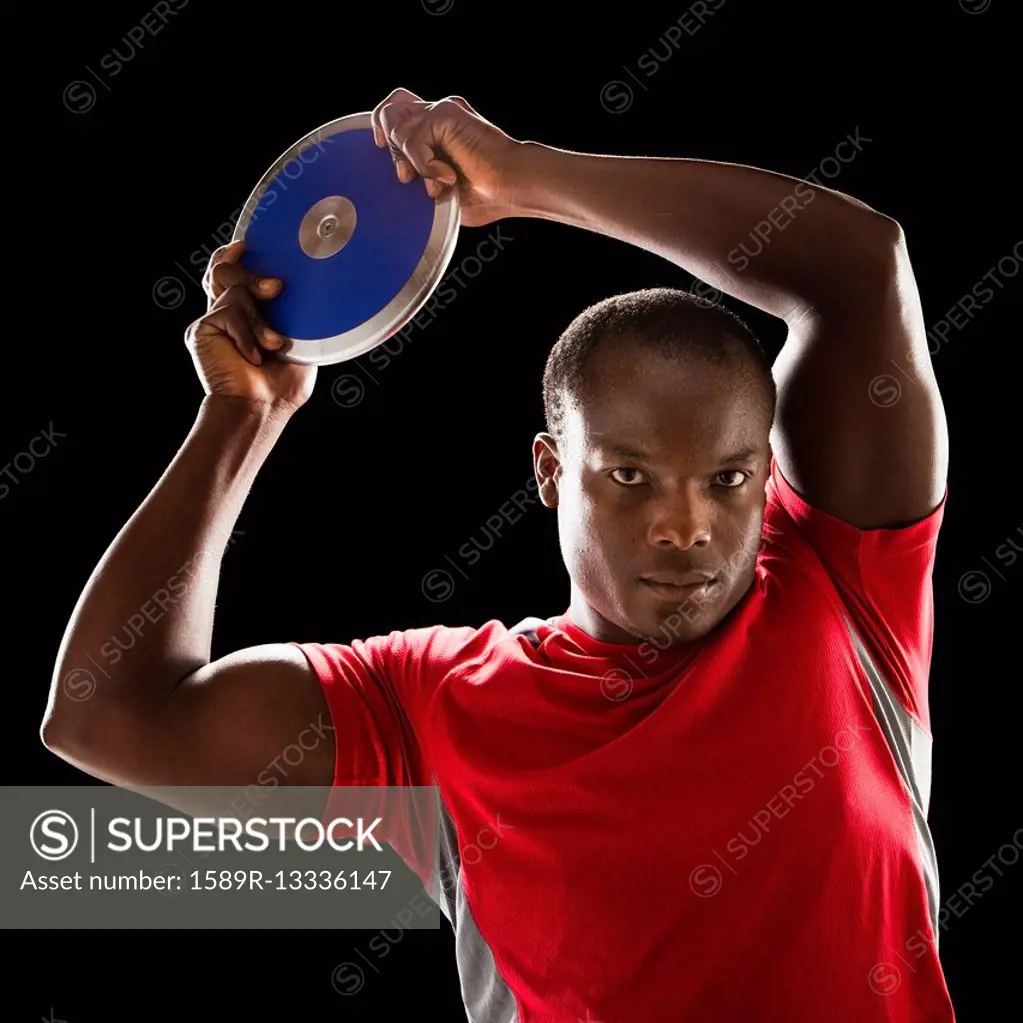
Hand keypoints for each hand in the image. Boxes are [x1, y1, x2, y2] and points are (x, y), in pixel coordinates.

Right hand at [184, 241, 316, 410]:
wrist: (261, 407)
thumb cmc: (283, 382)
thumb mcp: (298, 338)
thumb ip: (292, 311)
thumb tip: (300, 283)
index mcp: (246, 314)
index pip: (234, 273)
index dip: (235, 255)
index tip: (247, 245)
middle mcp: (225, 313)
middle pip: (227, 269)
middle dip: (253, 273)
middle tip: (277, 289)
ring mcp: (212, 320)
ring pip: (232, 286)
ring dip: (258, 315)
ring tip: (275, 341)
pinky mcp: (201, 329)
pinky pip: (228, 311)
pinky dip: (248, 334)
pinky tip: (255, 356)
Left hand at [372, 88, 521, 226]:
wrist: (513, 186)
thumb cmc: (488, 194)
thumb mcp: (442, 190)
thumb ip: (420, 179)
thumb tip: (401, 185)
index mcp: (439, 129)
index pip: (398, 115)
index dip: (384, 134)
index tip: (390, 160)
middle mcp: (438, 114)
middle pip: (389, 111)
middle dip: (391, 150)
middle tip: (410, 177)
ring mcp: (441, 111)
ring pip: (394, 122)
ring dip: (407, 159)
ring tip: (433, 181)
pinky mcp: (445, 113)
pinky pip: (413, 138)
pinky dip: (424, 165)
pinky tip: (445, 178)